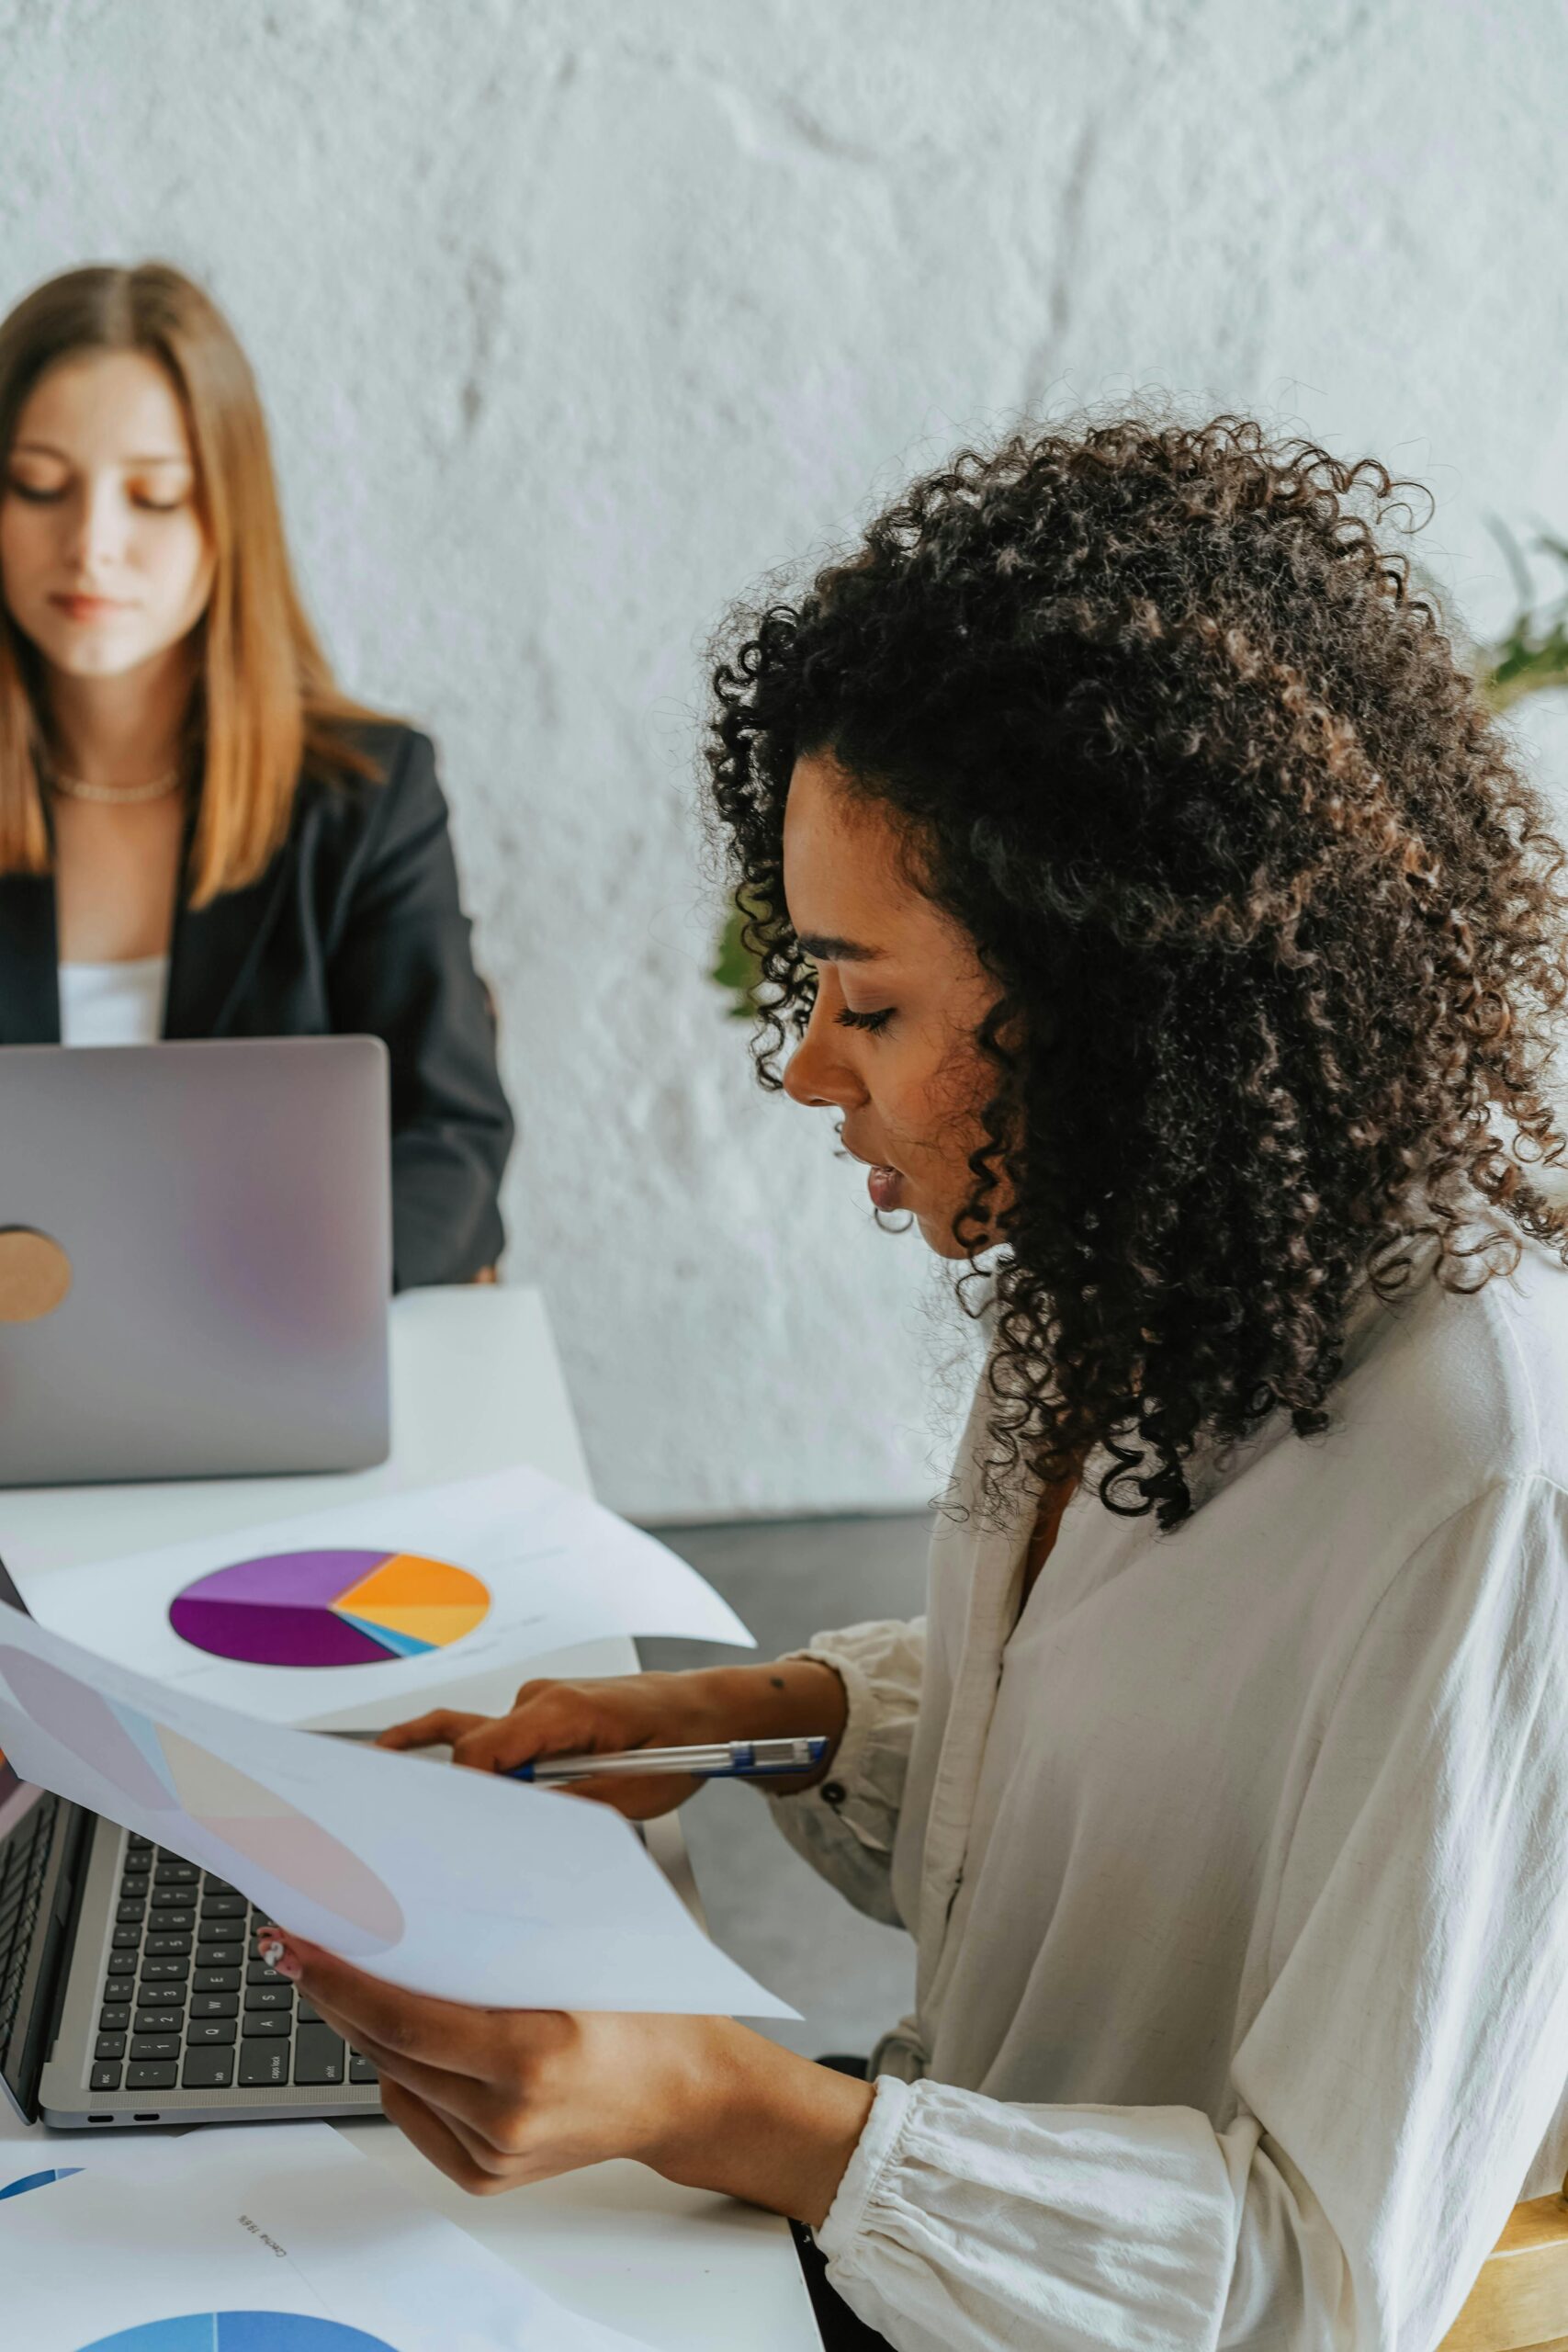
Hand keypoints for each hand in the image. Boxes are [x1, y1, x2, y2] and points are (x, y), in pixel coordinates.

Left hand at [256, 1929, 873, 2227]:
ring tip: (343, 1978)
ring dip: (363, 2028)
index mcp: (534, 2054)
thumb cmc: (649, 2013)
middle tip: (295, 1948)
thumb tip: (416, 1903)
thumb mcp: (587, 1955)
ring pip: (394, 2079)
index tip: (300, 1944)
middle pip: (386, 2049)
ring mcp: (495, 2154)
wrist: (687, 2093)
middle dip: (334, 1994)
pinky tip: (402, 2036)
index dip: (342, 1979)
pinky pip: (415, 2113)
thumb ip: (507, 1941)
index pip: (405, 2017)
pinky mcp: (486, 2176)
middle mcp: (507, 2115)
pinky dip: (400, 2072)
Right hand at [378, 1659, 846, 1819]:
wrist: (708, 1710)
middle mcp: (540, 1701)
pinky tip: (404, 1755)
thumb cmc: (681, 1743)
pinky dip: (452, 1749)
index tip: (442, 1835)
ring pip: (470, 1736)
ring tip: (372, 1787)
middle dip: (439, 1792)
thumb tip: (519, 1834)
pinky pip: (488, 1732)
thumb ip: (570, 1810)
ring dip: (436, 1768)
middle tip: (394, 1828)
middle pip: (469, 1747)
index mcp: (561, 1712)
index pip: (486, 1753)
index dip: (460, 1797)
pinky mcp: (541, 1715)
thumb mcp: (633, 1794)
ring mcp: (537, 1704)